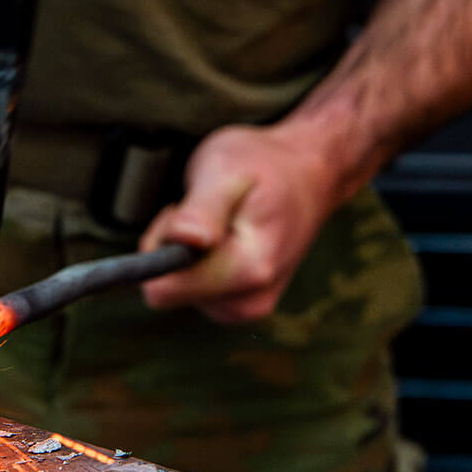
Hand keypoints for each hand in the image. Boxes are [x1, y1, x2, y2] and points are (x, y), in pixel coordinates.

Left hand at [139, 124, 335, 322]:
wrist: (311, 174)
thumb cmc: (265, 164)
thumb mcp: (226, 167)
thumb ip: (203, 209)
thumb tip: (183, 241)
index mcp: (249, 269)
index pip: (164, 290)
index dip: (160, 246)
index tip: (183, 211)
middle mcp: (251, 300)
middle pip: (169, 292)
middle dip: (174, 249)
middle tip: (204, 210)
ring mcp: (250, 307)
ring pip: (181, 293)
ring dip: (187, 255)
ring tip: (219, 219)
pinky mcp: (243, 306)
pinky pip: (196, 293)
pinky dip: (198, 264)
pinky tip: (223, 237)